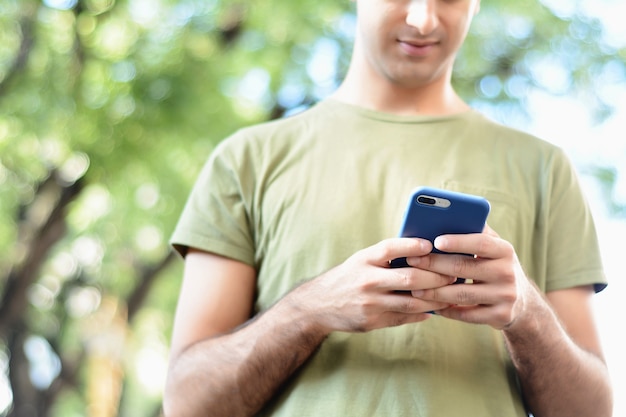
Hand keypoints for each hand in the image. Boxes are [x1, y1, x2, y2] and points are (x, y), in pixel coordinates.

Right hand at [286, 237, 455, 334]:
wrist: (318, 305)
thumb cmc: (348, 277)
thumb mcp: (361, 260)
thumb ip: (386, 257)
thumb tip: (425, 252)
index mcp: (364, 260)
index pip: (390, 248)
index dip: (412, 246)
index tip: (432, 245)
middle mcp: (366, 280)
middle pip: (408, 277)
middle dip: (436, 277)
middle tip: (453, 275)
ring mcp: (370, 303)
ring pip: (411, 301)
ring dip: (435, 298)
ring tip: (450, 294)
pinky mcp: (372, 321)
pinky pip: (404, 317)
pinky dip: (421, 313)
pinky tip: (433, 310)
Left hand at [407, 225, 531, 329]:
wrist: (522, 302)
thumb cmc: (495, 266)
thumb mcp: (493, 248)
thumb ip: (475, 231)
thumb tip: (446, 214)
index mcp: (504, 250)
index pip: (480, 243)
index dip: (458, 242)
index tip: (436, 240)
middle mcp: (507, 272)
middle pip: (464, 268)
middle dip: (434, 265)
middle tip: (411, 261)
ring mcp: (505, 296)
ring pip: (462, 294)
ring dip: (435, 292)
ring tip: (414, 288)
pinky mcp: (501, 316)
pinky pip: (467, 315)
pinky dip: (447, 311)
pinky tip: (431, 306)